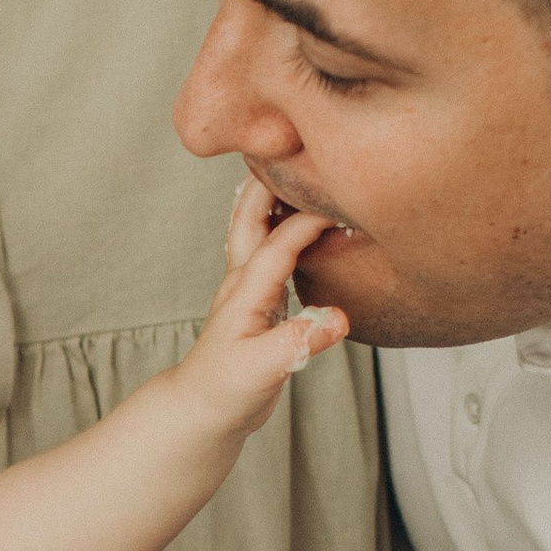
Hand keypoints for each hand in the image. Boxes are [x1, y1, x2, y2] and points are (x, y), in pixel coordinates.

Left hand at [165, 186, 344, 434]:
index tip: (347, 197)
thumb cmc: (225, 391)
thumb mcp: (262, 371)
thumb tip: (336, 319)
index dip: (311, 216)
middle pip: (252, 213)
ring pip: (258, 224)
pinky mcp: (260, 298)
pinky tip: (305, 216)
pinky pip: (273, 246)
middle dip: (272, 177)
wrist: (203, 410)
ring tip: (301, 163)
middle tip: (299, 140)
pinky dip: (287, 223)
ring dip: (275, 193)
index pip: (280, 240)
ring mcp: (249, 286)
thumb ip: (297, 344)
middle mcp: (243, 279)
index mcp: (246, 291)